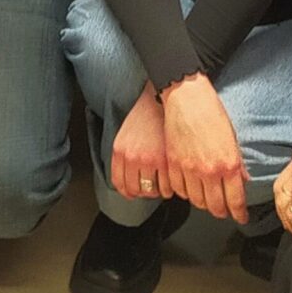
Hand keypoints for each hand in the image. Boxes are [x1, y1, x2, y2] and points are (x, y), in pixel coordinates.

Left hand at [109, 86, 169, 207]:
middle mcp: (132, 158)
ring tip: (164, 185)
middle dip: (144, 192)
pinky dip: (170, 188)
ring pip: (152, 190)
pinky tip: (172, 181)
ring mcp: (149, 160)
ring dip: (158, 191)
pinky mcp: (165, 161)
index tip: (134, 193)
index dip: (128, 192)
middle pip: (136, 190)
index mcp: (120, 152)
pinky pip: (167, 186)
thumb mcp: (125, 135)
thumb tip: (128, 177)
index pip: (119, 183)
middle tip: (152, 189)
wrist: (161, 99)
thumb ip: (124, 156)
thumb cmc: (145, 115)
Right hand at [161, 76, 247, 221]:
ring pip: (196, 201)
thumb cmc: (212, 112)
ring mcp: (190, 169)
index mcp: (229, 164)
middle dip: (221, 212)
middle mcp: (210, 171)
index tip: (240, 218)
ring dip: (203, 204)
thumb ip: (237, 163)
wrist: (187, 97)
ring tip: (207, 200)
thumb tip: (242, 180)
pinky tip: (189, 189)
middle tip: (224, 211)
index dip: (239, 214)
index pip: (235, 200)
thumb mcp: (232, 138)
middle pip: (215, 206)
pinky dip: (185, 193)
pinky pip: (179, 189)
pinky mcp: (174, 164)